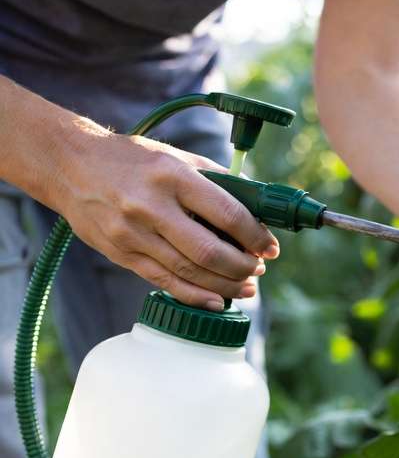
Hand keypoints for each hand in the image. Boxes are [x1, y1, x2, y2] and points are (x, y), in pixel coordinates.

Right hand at [51, 123, 279, 309]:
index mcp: (174, 177)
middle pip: (209, 252)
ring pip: (189, 272)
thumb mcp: (176, 157)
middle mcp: (152, 207)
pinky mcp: (120, 253)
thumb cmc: (131, 159)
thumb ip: (215, 180)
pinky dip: (194, 295)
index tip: (270, 247)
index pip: (227, 214)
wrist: (69, 165)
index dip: (255, 237)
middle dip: (243, 266)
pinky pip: (163, 281)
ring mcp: (133, 234)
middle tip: (259, 269)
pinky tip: (216, 299)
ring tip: (246, 286)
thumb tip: (256, 205)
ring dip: (225, 285)